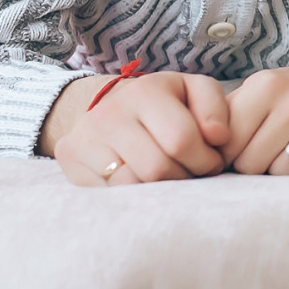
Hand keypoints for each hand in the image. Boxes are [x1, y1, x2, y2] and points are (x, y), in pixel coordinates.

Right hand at [44, 72, 230, 187]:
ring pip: (132, 186)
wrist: (111, 107)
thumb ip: (215, 108)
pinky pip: (109, 194)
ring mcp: (84, 138)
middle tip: (191, 173)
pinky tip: (144, 183)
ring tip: (170, 178)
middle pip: (157, 168)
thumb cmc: (165, 104)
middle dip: (184, 177)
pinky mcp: (70, 161)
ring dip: (160, 190)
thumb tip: (218, 137)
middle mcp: (109, 113)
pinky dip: (134, 196)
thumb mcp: (194, 92)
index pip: (181, 141)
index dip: (205, 160)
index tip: (211, 162)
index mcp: (144, 92)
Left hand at [222, 63, 288, 175]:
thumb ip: (221, 124)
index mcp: (266, 85)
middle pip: (252, 163)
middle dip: (252, 164)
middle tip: (264, 150)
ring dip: (277, 170)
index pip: (228, 145)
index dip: (227, 154)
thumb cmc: (278, 100)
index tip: (237, 148)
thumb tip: (198, 161)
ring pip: (280, 173)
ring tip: (286, 151)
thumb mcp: (248, 98)